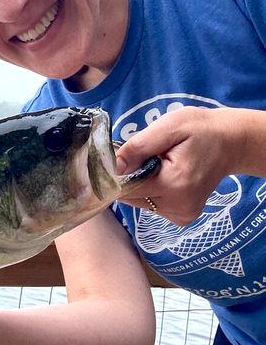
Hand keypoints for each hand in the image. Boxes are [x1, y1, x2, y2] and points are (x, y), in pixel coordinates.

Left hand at [115, 106, 236, 225]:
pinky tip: (166, 176)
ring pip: (140, 202)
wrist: (231, 142)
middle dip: (131, 177)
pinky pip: (152, 205)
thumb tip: (113, 167)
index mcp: (173, 184)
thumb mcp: (168, 127)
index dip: (118, 172)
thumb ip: (138, 148)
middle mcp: (178, 206)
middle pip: (131, 197)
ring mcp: (182, 214)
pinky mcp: (183, 216)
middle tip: (147, 156)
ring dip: (141, 184)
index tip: (126, 155)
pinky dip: (152, 191)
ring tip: (159, 165)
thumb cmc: (199, 129)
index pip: (125, 189)